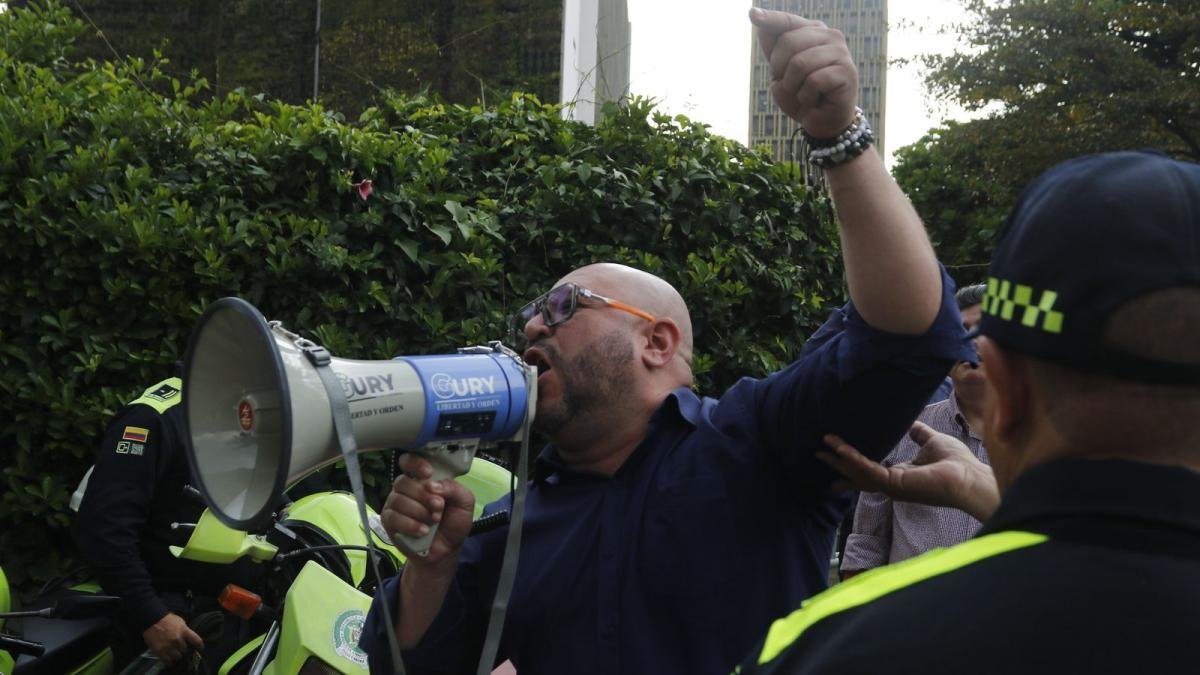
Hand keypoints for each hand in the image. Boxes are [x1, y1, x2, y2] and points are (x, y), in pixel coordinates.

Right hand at [142, 612, 202, 665]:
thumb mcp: (180, 622)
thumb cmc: (167, 619)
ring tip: (176, 654)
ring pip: (177, 657)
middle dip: (184, 650)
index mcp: (184, 631)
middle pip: (185, 650)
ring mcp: (168, 646)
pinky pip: (167, 660)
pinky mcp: (160, 651)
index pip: (196, 641)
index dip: (200, 646)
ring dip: (177, 656)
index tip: (200, 648)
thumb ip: (185, 630)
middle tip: (182, 649)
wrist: (152, 620)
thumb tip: (189, 638)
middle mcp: (177, 639)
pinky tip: (170, 660)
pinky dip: (170, 661)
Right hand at [380, 453, 475, 566]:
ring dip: (419, 511)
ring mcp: (395, 504)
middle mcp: (406, 489)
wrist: (447, 551)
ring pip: (398, 499)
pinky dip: (410, 524)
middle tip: (438, 507)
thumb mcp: (464, 502)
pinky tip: (423, 531)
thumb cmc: (454, 522)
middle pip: (403, 481)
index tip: (428, 473)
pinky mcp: (389, 522)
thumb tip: (433, 485)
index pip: (409, 461)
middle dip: (423, 495)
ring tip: (433, 521)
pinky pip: (393, 517)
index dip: (415, 463)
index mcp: (423, 479)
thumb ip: (454, 488)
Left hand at [749, 7, 857, 137]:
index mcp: (814, 32)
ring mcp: (841, 53)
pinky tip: (816, 100)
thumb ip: (772, 47)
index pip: (787, 22)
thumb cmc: (802, 94)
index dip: (770, 19)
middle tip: (791, 85)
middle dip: (780, 69)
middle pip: (788, 42)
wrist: (823, 122)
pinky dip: (807, 97)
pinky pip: (813, 82)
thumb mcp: (781, 71)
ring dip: (793, 86)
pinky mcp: (847, 72)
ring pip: (799, 63)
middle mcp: (830, 36)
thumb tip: (757, 15)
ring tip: (804, 94)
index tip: (752, 14)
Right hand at [817, 422, 1000, 520]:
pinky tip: (840, 446)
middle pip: (856, 475)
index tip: (835, 463)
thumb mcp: (932, 441)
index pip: (870, 472)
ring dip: (839, 458)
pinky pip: (867, 468)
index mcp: (900, 475)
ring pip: (857, 471)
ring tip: (822, 446)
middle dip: (837, 465)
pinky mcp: (893, 483)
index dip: (852, 466)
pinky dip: (852, 457)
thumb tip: (911, 424)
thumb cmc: (957, 463)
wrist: (969, 477)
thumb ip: (919, 434)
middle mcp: (892, 484)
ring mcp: (891, 486)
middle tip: (817, 455)